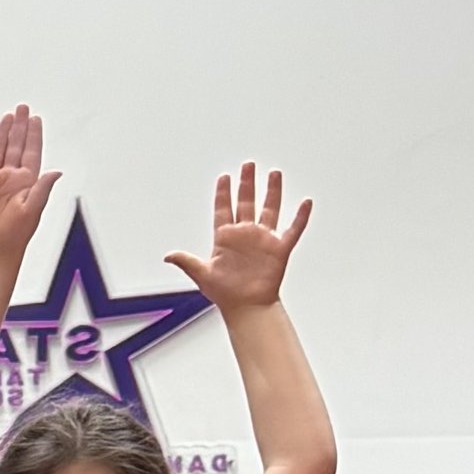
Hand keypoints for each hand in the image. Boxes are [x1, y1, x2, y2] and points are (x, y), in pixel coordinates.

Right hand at [0, 107, 59, 267]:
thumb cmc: (15, 236)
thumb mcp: (32, 211)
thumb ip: (42, 189)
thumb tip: (56, 171)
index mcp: (25, 182)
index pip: (31, 152)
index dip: (33, 135)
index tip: (35, 118)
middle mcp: (9, 179)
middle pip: (14, 146)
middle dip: (18, 127)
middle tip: (22, 108)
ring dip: (1, 134)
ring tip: (6, 117)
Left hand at [168, 162, 311, 317]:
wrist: (246, 308)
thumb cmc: (225, 294)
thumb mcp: (202, 274)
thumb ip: (186, 261)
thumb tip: (168, 255)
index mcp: (226, 238)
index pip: (223, 209)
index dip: (223, 193)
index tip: (224, 177)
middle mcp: (245, 235)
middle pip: (246, 202)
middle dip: (247, 183)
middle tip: (248, 165)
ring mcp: (263, 240)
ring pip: (269, 209)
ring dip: (272, 192)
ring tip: (274, 174)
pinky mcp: (279, 249)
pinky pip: (292, 229)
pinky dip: (300, 217)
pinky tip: (306, 202)